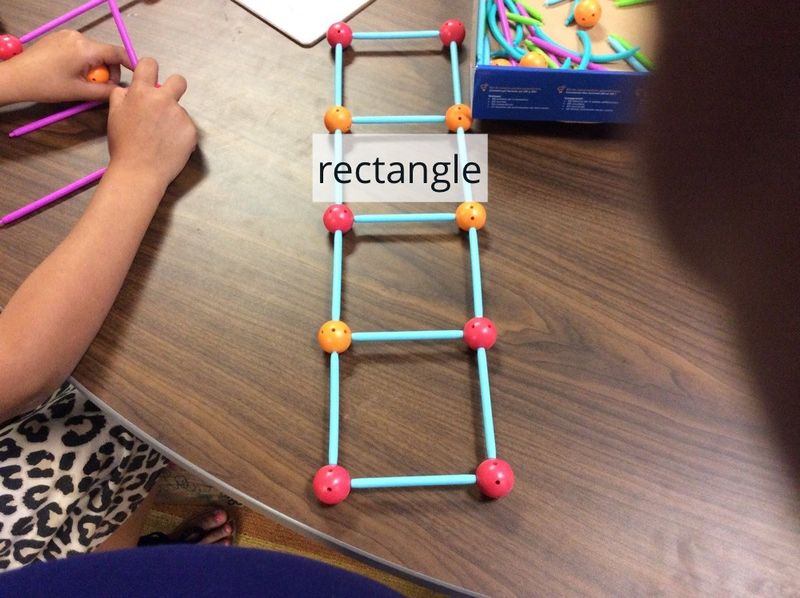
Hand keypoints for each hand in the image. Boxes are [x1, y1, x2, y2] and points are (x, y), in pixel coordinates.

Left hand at [3, 30, 131, 102]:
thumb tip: (122, 92)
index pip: (117, 53)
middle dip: (108, 70)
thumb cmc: (47, 85)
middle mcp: (79, 37)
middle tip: (100, 88)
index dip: (130, 63)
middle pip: (105, 53)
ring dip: (95, 67)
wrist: (17, 77)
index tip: (137, 74)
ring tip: (83, 82)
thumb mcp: (80, 93)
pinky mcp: (59, 37)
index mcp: (85, 49)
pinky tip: (72, 73)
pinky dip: (83, 61)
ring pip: (93, 52)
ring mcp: (68, 35)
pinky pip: (81, 48)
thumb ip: (106, 92)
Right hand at [107, 57, 196, 186]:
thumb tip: (128, 88)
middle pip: (179, 80)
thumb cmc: (124, 145)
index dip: (150, 69)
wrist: (139, 171)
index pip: (150, 64)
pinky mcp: (191, 131)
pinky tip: (170, 146)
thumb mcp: (114, 115)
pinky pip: (187, 127)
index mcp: (141, 92)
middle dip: (174, 87)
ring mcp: (180, 115)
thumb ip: (121, 96)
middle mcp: (163, 100)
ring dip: (173, 118)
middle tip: (166, 103)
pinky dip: (180, 135)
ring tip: (161, 138)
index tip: (150, 78)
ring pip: (180, 110)